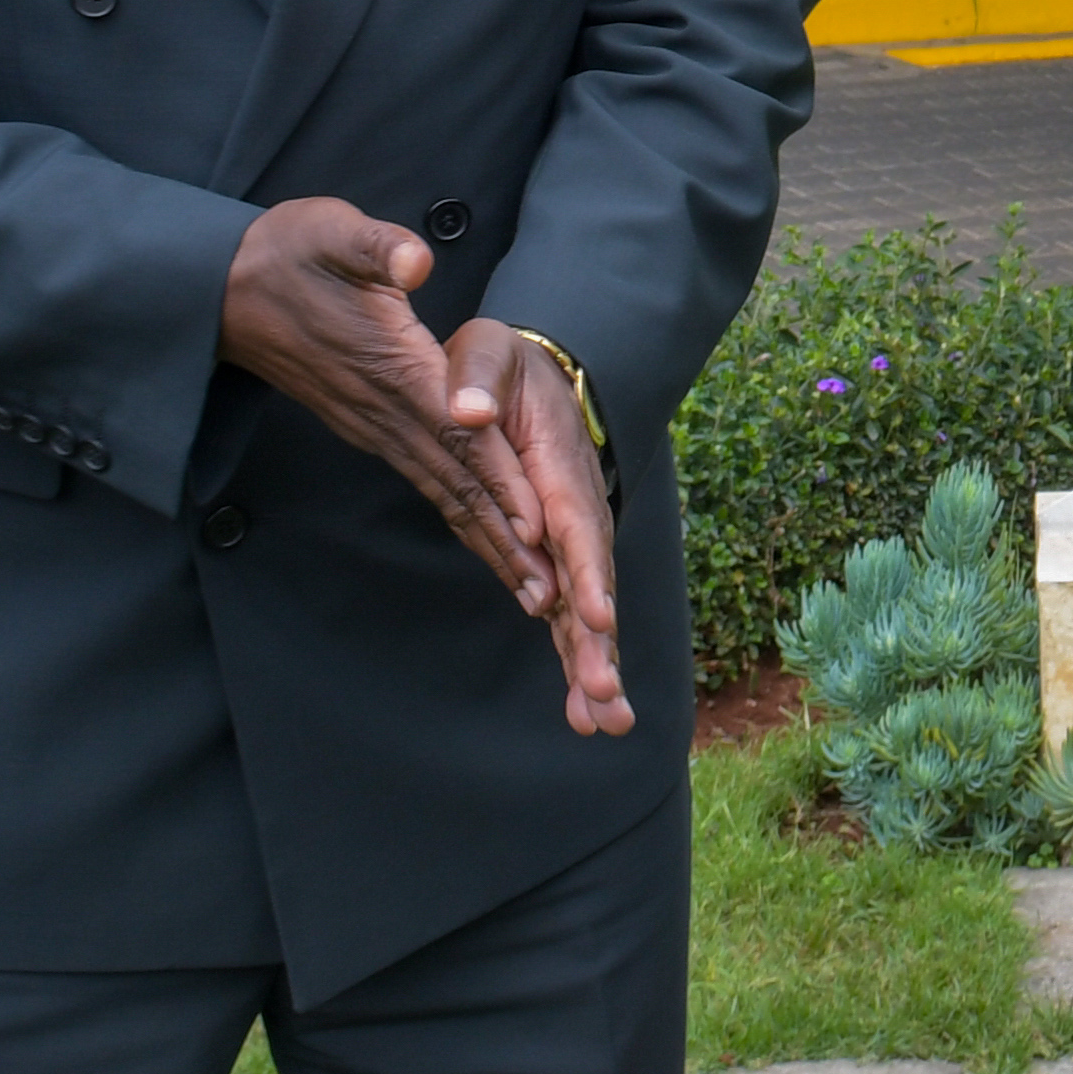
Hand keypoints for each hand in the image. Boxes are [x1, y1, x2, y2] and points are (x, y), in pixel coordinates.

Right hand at [221, 198, 552, 606]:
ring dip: (487, 541)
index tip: (537, 522)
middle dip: (506, 536)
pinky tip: (491, 544)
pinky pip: (426, 481)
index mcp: (390, 364)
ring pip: (442, 491)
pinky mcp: (368, 427)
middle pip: (457, 480)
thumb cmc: (286, 254)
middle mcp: (384, 408)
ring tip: (532, 591)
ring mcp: (374, 425)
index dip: (498, 475)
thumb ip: (378, 250)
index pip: (455, 429)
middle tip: (552, 592)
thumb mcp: (332, 233)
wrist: (223, 289)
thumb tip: (415, 264)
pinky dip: (462, 518)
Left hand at [443, 320, 635, 736]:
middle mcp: (575, 508)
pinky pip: (570, 610)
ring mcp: (570, 536)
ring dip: (595, 664)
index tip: (596, 616)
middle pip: (592, 581)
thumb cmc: (503, 362)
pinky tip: (583, 706)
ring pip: (586, 607)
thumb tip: (469, 412)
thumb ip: (477, 378)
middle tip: (602, 697)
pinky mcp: (557, 555)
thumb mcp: (485, 351)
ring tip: (603, 723)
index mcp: (558, 463)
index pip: (577, 522)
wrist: (535, 369)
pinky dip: (579, 655)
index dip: (586, 571)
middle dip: (597, 642)